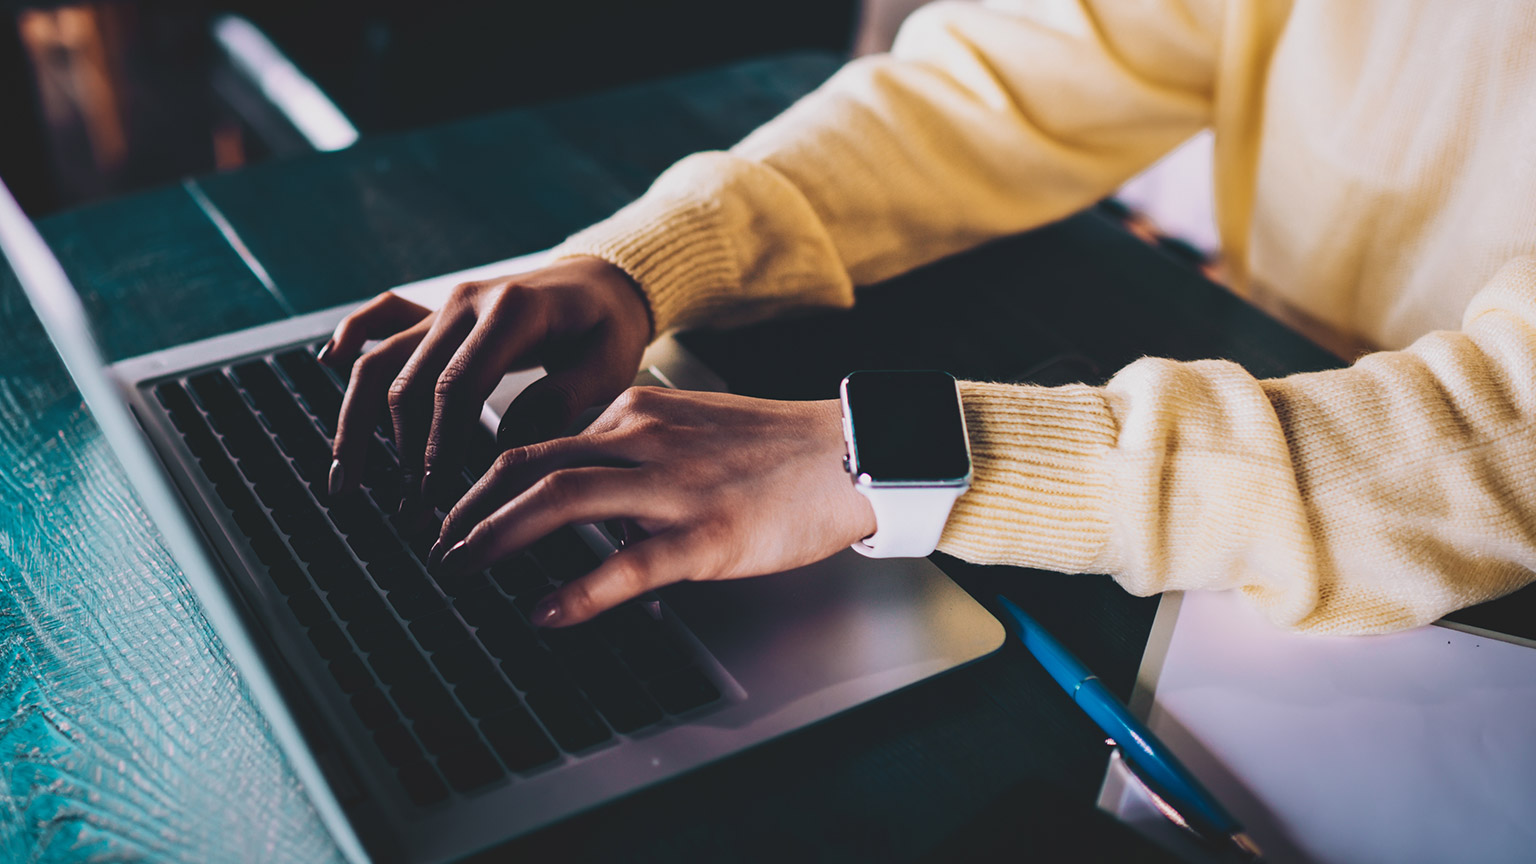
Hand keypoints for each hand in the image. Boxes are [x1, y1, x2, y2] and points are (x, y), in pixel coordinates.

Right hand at [320, 256, 650, 503]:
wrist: (606, 281)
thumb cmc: (609, 328)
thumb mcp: (608, 366)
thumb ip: (560, 401)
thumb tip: (506, 449)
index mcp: (511, 312)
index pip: (456, 386)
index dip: (438, 445)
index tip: (433, 495)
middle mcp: (467, 303)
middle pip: (409, 381)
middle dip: (400, 453)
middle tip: (406, 512)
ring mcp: (447, 305)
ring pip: (381, 360)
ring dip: (357, 421)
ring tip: (346, 478)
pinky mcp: (437, 313)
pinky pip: (383, 319)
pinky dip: (352, 338)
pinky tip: (327, 363)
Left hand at [429, 387, 877, 626]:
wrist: (849, 455)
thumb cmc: (775, 449)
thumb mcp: (691, 426)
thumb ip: (633, 450)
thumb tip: (590, 497)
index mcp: (635, 413)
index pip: (539, 440)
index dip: (484, 480)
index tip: (455, 511)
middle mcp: (642, 439)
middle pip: (527, 463)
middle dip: (467, 507)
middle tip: (435, 545)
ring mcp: (672, 486)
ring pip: (559, 499)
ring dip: (495, 536)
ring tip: (459, 569)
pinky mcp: (705, 535)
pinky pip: (626, 564)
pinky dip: (575, 592)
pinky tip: (543, 614)